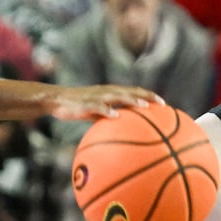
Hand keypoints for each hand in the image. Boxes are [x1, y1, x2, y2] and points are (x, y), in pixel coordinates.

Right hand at [48, 85, 162, 120]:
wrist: (56, 100)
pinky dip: (107, 110)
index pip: (134, 91)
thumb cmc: (77, 107)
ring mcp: (97, 96)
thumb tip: (120, 128)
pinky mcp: (86, 103)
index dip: (149, 96)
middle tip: (162, 104)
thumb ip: (108, 117)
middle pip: (131, 91)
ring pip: (118, 96)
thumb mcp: (95, 112)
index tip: (164, 103)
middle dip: (147, 96)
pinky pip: (98, 106)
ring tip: (144, 106)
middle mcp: (106, 91)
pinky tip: (115, 116)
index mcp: (110, 93)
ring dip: (131, 100)